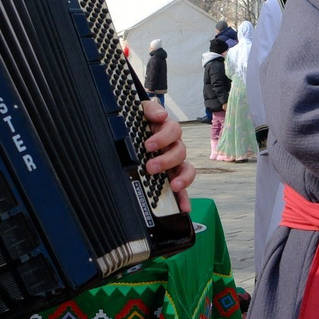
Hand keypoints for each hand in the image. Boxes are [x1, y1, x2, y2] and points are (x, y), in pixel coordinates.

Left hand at [141, 97, 194, 212]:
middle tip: (151, 167)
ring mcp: (175, 164)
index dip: (163, 138)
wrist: (132, 134)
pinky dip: (184, 198)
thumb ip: (150, 110)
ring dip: (182, 178)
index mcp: (166, 130)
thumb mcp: (141, 112)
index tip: (149, 145)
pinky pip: (183, 189)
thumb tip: (161, 116)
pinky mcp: (173, 178)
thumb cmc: (139, 124)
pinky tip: (184, 208)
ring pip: (186, 169)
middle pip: (180, 151)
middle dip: (166, 160)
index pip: (173, 130)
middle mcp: (173, 147)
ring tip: (174, 186)